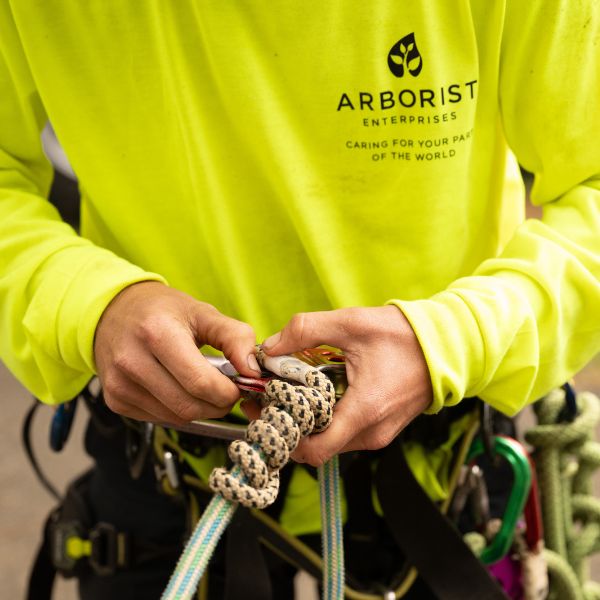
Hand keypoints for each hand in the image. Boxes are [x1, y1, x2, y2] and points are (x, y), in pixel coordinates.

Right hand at [94, 281, 259, 423]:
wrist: (114, 312)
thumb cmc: (163, 311)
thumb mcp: (203, 313)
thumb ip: (235, 337)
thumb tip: (253, 370)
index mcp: (156, 333)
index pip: (200, 382)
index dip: (227, 392)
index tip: (239, 385)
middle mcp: (132, 361)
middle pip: (189, 406)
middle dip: (218, 404)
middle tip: (226, 389)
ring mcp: (119, 384)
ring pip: (177, 417)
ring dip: (200, 408)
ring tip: (203, 385)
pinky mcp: (115, 400)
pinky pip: (161, 418)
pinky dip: (179, 410)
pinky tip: (179, 388)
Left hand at [260, 306, 432, 466]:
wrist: (448, 345)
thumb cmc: (403, 335)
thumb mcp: (350, 323)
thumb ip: (305, 330)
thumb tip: (269, 347)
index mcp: (365, 410)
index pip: (314, 450)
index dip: (283, 435)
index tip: (265, 411)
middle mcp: (372, 432)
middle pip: (317, 447)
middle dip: (289, 425)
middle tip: (269, 397)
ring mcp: (380, 434)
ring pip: (331, 442)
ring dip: (308, 422)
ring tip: (291, 392)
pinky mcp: (383, 429)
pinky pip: (346, 434)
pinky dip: (327, 420)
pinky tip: (318, 393)